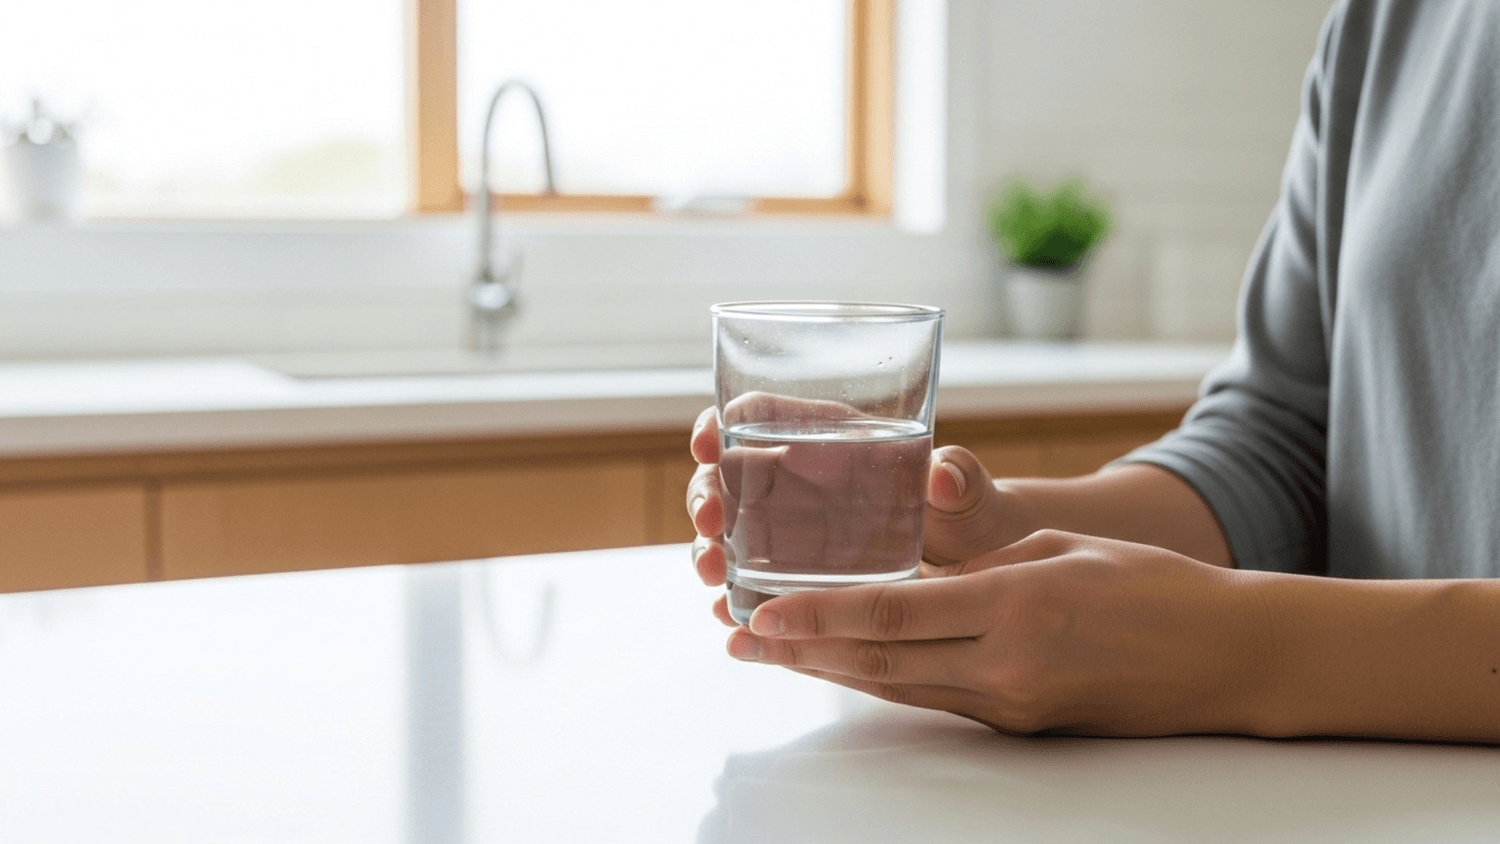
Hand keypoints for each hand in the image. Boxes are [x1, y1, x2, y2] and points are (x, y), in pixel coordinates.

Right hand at [687, 403, 1031, 624]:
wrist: (986, 575)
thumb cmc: (975, 518)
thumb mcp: (970, 496)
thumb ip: (961, 481)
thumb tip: (946, 473)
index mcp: (833, 440)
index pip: (760, 418)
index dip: (723, 425)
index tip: (709, 442)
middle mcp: (802, 482)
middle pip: (728, 477)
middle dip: (705, 496)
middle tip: (710, 523)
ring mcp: (794, 532)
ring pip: (730, 532)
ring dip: (708, 550)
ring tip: (713, 577)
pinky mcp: (798, 579)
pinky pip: (752, 582)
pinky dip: (732, 596)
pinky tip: (726, 614)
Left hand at [723, 530, 1267, 736]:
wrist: (1223, 657)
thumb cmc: (1151, 586)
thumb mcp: (1058, 549)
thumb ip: (978, 564)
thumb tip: (909, 571)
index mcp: (1015, 605)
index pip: (894, 613)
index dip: (819, 616)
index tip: (760, 612)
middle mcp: (1005, 664)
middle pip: (880, 661)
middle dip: (801, 651)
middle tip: (738, 638)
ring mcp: (1012, 702)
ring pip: (898, 686)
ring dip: (829, 670)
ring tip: (771, 654)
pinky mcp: (1019, 720)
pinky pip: (933, 699)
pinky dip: (882, 680)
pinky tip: (846, 665)